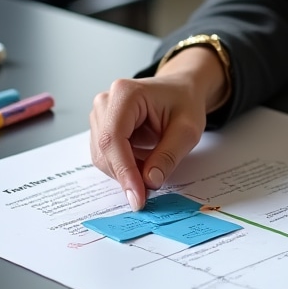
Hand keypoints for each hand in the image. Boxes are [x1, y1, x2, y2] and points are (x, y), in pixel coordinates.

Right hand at [89, 46, 227, 210]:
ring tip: (153, 165)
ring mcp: (100, 114)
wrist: (181, 91)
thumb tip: (149, 182)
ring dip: (126, 171)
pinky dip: (124, 167)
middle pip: (104, 150)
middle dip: (126, 175)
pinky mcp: (100, 127)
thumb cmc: (184, 103)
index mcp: (125, 94)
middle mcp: (106, 101)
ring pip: (102, 157)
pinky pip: (106, 157)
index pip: (113, 138)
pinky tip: (144, 161)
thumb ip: (169, 156)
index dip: (124, 171)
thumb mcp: (187, 130)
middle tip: (150, 191)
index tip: (137, 198)